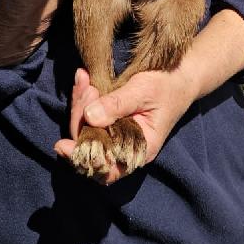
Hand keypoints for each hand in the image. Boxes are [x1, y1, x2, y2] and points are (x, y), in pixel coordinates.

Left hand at [55, 66, 196, 183]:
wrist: (180, 76)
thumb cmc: (166, 86)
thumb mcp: (143, 92)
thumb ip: (118, 105)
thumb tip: (90, 116)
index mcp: (137, 150)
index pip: (104, 167)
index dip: (81, 159)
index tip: (63, 145)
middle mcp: (123, 147)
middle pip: (89, 143)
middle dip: (80, 115)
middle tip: (87, 86)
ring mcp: (115, 133)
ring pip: (86, 127)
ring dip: (80, 103)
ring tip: (85, 79)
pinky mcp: (110, 119)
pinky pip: (90, 113)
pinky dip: (84, 97)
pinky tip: (84, 78)